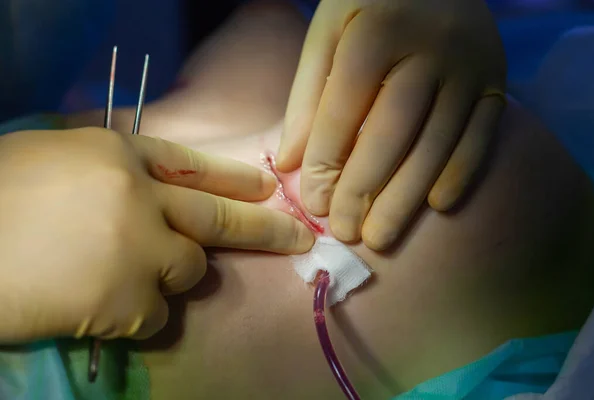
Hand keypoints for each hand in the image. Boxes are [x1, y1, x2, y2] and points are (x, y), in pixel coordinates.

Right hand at [0, 127, 312, 342]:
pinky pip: (155, 314)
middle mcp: (142, 198)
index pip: (193, 164)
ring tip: (113, 273)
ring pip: (188, 269)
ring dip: (165, 275)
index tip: (268, 189)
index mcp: (119, 156)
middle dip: (265, 228)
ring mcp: (141, 250)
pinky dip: (135, 314)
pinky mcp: (130, 300)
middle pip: (217, 217)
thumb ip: (108, 170)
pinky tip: (95, 304)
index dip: (233, 178)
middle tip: (299, 237)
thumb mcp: (54, 159)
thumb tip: (144, 184)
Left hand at [277, 0, 506, 249]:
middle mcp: (429, 51)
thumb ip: (308, 93)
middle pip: (391, 135)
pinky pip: (481, 134)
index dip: (327, 162)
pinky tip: (437, 207)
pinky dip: (461, 173)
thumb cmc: (371, 4)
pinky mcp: (497, 79)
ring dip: (406, 197)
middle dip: (364, 190)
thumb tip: (290, 160)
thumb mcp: (329, 31)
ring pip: (435, 144)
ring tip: (380, 236)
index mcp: (376, 33)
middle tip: (346, 233)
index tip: (315, 204)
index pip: (344, 110)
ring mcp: (469, 67)